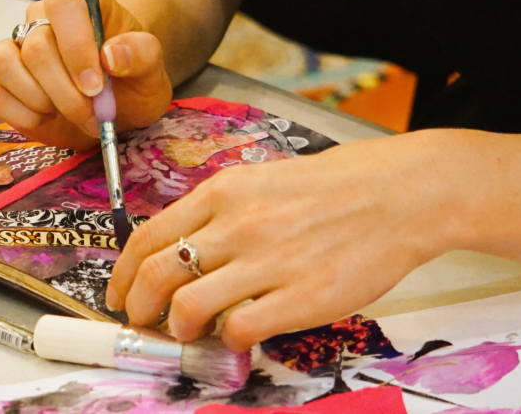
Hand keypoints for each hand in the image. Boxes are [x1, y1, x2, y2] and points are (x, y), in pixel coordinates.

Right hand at [0, 0, 172, 149]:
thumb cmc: (132, 81)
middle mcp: (41, 20)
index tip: (95, 85)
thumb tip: (110, 55)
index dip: (75, 45)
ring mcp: (16, 51)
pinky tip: (49, 119)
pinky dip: (25, 116)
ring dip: (42, 101)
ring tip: (72, 115)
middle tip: (92, 114)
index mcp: (80, 4)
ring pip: (4, 65)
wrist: (118, 108)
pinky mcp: (3, 84)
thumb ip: (142, 54)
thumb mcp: (152, 71)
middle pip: (36, 47)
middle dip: (66, 91)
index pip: (63, 3)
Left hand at [106, 130, 466, 351]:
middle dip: (138, 307)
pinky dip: (228, 340)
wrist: (401, 194)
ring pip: (189, 307)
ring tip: (189, 332)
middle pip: (157, 276)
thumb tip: (180, 249)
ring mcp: (268, 262)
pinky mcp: (301, 297)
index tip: (118, 295)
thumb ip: (219, 212)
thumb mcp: (262, 180)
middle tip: (142, 322)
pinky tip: (237, 336)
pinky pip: (240, 330)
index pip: (147, 238)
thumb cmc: (336, 187)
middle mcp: (238, 225)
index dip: (122, 275)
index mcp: (224, 192)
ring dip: (178, 328)